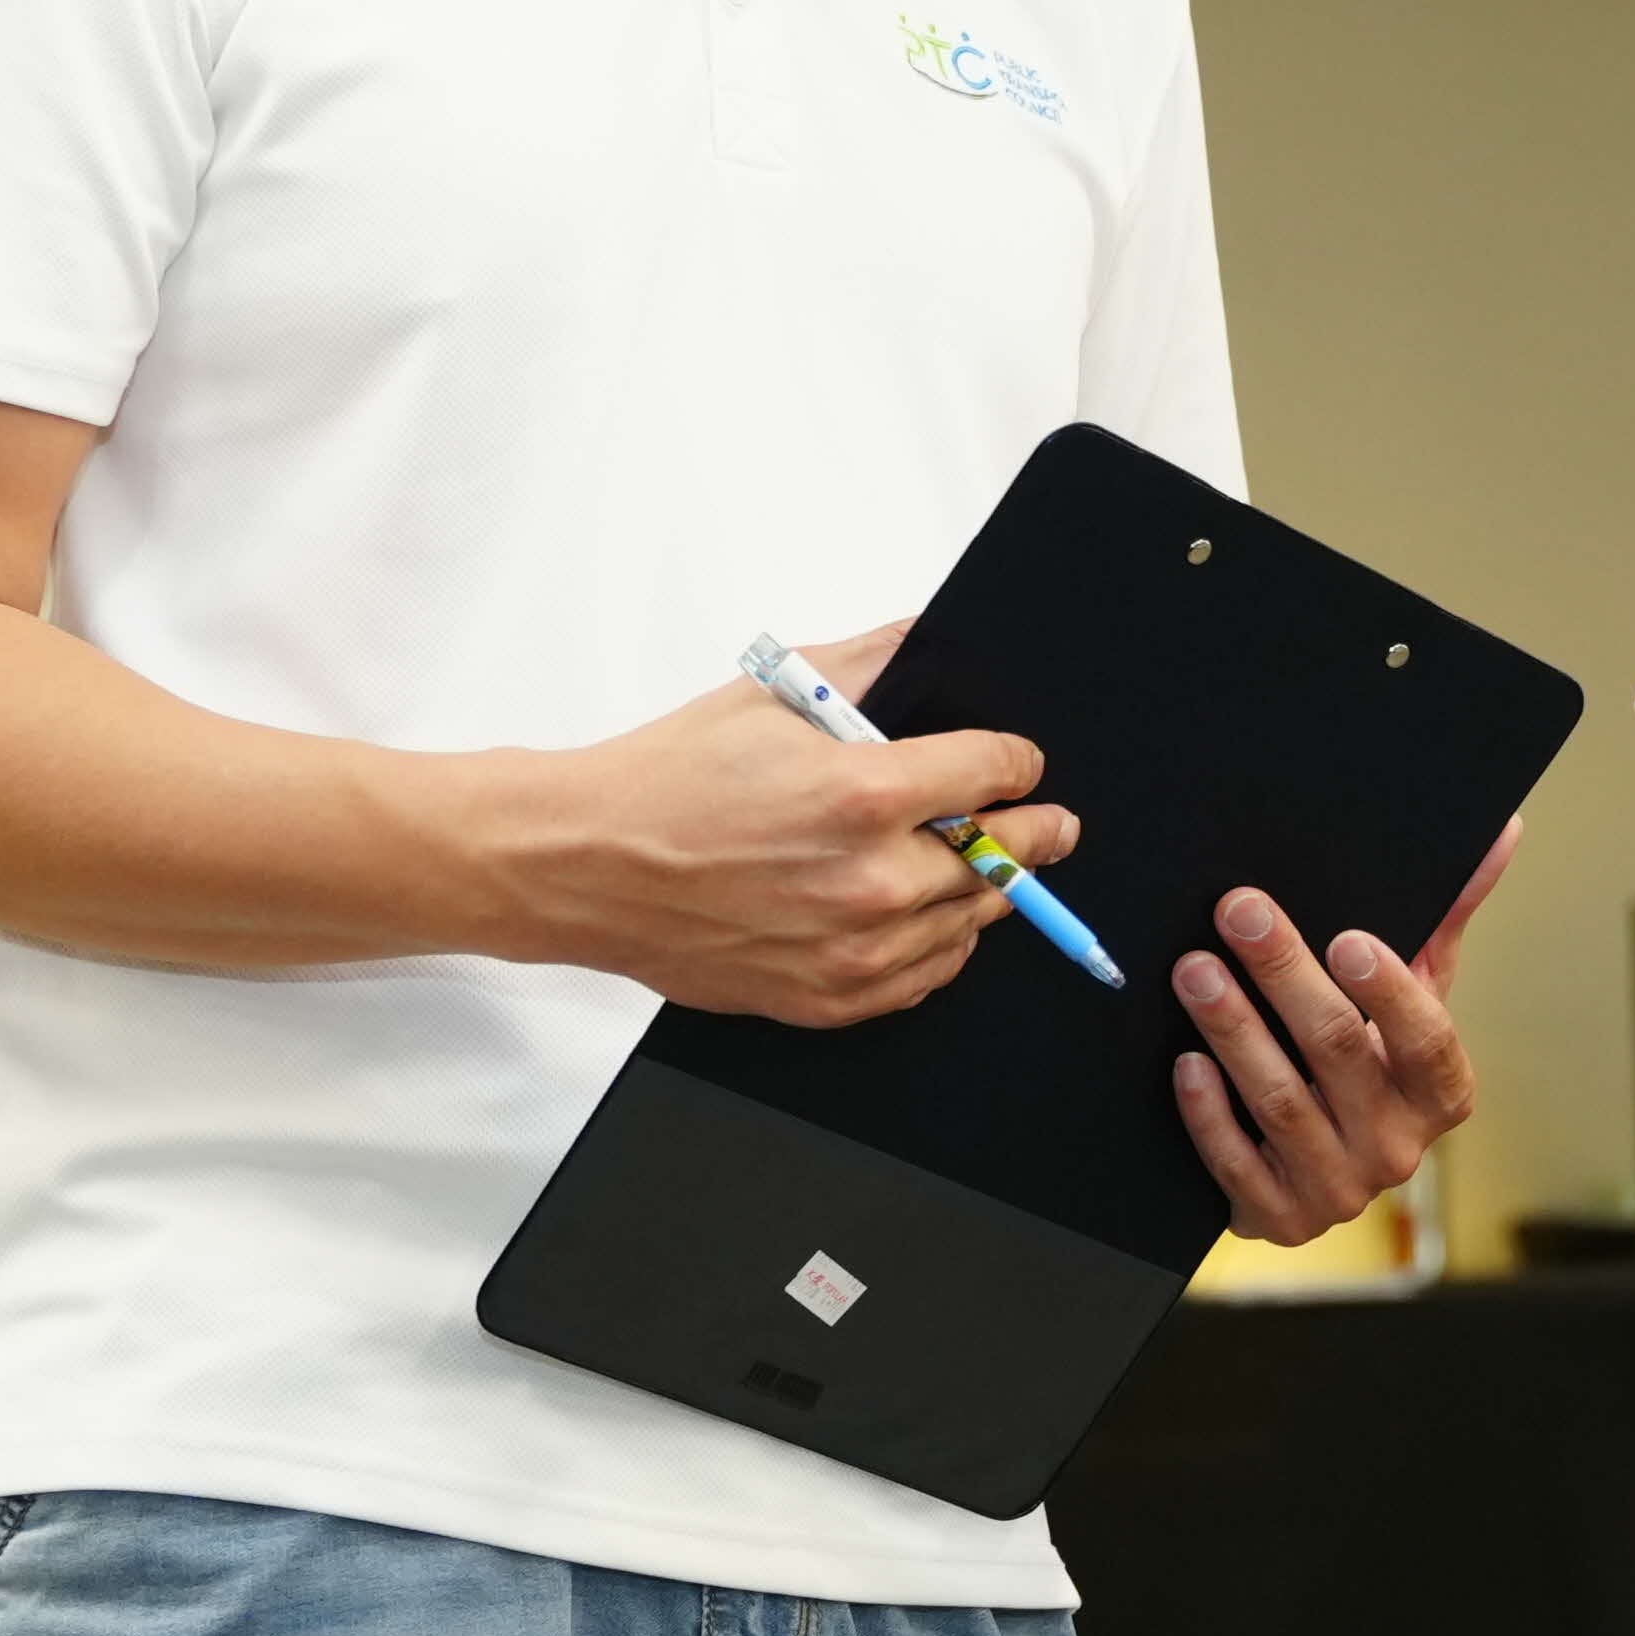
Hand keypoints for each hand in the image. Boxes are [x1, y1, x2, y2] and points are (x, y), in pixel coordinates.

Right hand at [507, 642, 1071, 1025]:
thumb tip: (930, 639)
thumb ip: (869, 663)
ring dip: (987, 892)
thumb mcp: (772, 694)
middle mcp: (872, 880)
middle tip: (1049, 825)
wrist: (585, 864)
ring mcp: (853, 950)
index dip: (1016, 762)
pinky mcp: (827, 996)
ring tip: (985, 869)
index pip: (995, 773)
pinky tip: (933, 921)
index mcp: (865, 794)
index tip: (1020, 764)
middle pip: (1002, 859)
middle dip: (1030, 833)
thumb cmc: (667, 779)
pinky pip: (924, 979)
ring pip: (971, 923)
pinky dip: (940, 947)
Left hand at [1174, 827, 1507, 1244]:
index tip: (1346, 938)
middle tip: (1240, 914)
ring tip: (1194, 971)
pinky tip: (1186, 1062)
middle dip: (1285, 977)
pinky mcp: (1279, 1216)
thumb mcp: (1413, 994)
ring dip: (1235, 1030)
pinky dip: (1209, 1112)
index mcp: (1442, 1092)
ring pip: (1281, 1101)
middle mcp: (1398, 1148)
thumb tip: (1501, 829)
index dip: (1390, 992)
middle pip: (1341, 1052)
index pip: (1427, 1041)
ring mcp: (1338, 1189)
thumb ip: (1446, 918)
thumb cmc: (1370, 1058)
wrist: (1312, 1166)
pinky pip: (1236, 1162)